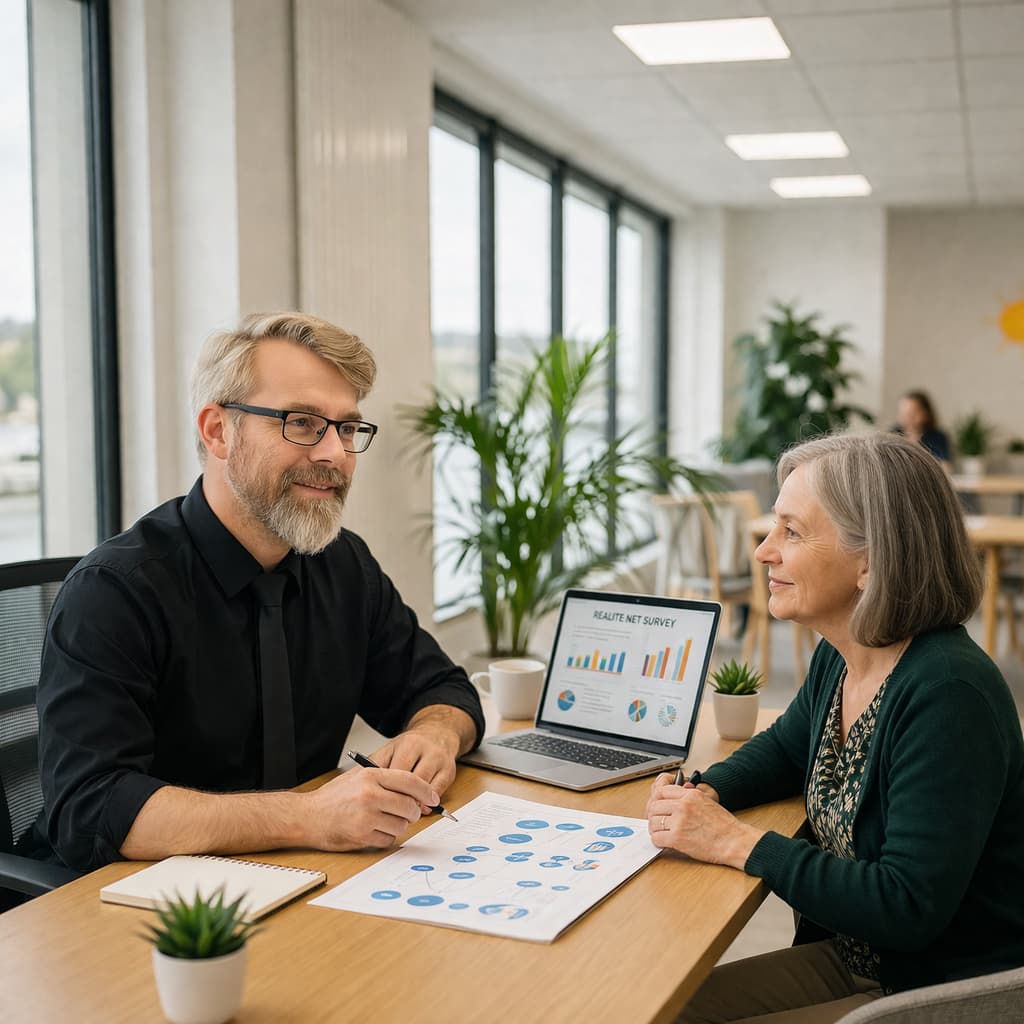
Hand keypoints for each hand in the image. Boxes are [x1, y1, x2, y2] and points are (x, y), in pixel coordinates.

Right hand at [305, 765, 439, 849]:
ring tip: (384, 820)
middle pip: (409, 805)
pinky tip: (374, 830)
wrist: (308, 816)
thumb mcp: (358, 777)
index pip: (410, 780)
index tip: (432, 797)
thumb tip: (415, 789)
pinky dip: (386, 837)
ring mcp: (366, 817)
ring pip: (402, 824)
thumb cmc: (333, 797)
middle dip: (412, 811)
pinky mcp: (362, 836)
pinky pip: (389, 839)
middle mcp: (370, 795)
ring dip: (398, 825)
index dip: (425, 790)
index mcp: (370, 776)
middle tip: (407, 812)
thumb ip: (385, 779)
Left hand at [371, 727, 458, 805]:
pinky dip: (428, 803)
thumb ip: (375, 765)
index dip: (388, 789)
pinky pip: (438, 793)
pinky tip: (420, 805)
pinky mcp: (450, 771)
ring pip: (426, 789)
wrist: (438, 733)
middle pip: (413, 782)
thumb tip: (359, 782)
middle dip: (402, 798)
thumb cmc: (410, 746)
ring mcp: (440, 760)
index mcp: (409, 743)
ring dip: (415, 802)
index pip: (397, 773)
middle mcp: (427, 749)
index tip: (380, 801)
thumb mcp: (390, 750)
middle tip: (392, 810)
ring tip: (404, 809)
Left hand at [646, 775, 762, 869]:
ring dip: (655, 828)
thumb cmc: (724, 825)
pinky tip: (664, 841)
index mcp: (690, 794)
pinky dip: (658, 840)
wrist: (735, 842)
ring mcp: (679, 822)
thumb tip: (672, 796)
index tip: (657, 805)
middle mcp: (683, 805)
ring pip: (653, 821)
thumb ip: (687, 797)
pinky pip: (656, 837)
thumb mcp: (707, 801)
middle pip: (654, 806)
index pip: (661, 790)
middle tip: (657, 820)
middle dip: (653, 814)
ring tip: (661, 831)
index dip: (657, 799)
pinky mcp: (678, 838)